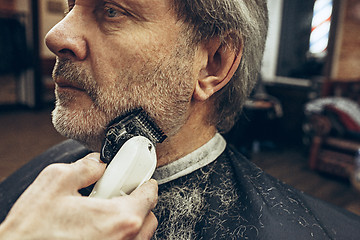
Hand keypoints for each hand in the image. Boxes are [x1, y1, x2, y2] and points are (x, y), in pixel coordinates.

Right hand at [0, 153, 157, 239]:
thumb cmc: (32, 232)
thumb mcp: (56, 183)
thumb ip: (85, 167)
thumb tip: (97, 163)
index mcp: (119, 219)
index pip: (150, 194)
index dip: (144, 181)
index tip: (137, 177)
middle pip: (148, 216)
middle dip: (136, 202)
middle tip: (116, 194)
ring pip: (140, 234)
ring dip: (128, 220)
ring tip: (102, 213)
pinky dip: (118, 234)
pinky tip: (95, 228)